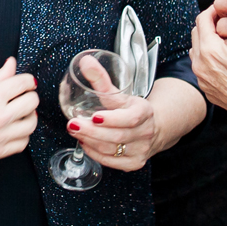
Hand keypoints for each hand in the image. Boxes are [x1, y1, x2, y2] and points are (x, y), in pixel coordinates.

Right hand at [0, 59, 38, 163]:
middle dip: (29, 96)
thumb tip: (12, 63)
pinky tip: (13, 129)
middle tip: (23, 96)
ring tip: (20, 113)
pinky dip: (21, 135)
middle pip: (32, 102)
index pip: (24, 83)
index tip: (26, 82)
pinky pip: (23, 143)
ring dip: (28, 115)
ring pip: (31, 123)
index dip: (28, 80)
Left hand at [67, 54, 158, 170]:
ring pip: (112, 150)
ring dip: (90, 142)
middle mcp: (145, 133)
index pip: (130, 119)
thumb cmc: (132, 109)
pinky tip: (85, 143)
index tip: (94, 117)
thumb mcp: (119, 93)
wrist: (153, 128)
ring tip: (76, 132)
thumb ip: (101, 79)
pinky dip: (95, 153)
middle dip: (92, 132)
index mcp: (144, 112)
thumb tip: (85, 62)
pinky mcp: (134, 163)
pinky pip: (111, 162)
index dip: (112, 119)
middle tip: (73, 125)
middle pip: (117, 136)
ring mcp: (141, 150)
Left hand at [191, 0, 226, 120]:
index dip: (215, 10)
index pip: (203, 18)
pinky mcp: (208, 89)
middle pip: (198, 33)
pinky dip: (212, 58)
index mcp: (210, 51)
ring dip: (211, 41)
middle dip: (212, 24)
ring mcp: (203, 79)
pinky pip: (204, 66)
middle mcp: (201, 65)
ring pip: (199, 49)